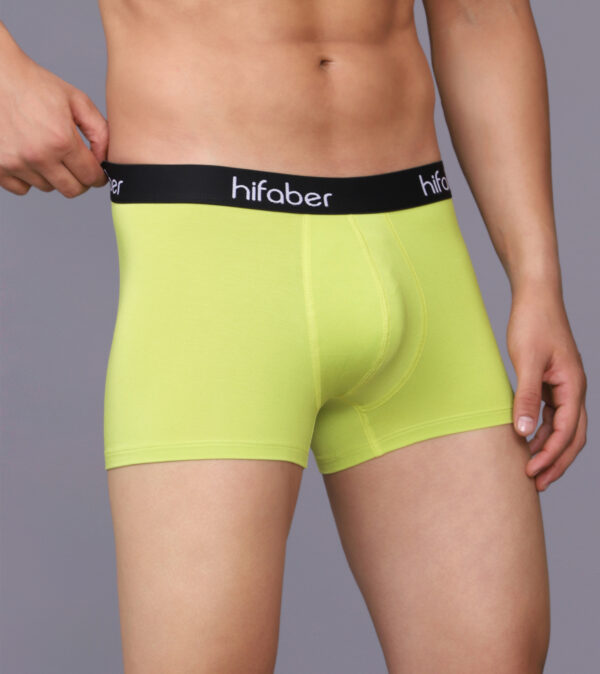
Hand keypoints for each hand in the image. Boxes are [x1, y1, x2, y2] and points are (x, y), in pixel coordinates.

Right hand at [0, 51, 107, 197]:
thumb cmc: (35, 85)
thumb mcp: (77, 101)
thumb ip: (100, 132)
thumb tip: (105, 161)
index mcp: (61, 140)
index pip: (91, 177)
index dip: (98, 177)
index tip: (97, 173)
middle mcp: (38, 156)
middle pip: (71, 189)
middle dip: (79, 180)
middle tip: (76, 167)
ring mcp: (15, 163)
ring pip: (47, 187)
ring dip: (52, 176)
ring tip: (46, 151)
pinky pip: (21, 188)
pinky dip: (27, 178)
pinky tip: (28, 158)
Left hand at [507, 285, 587, 490]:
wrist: (535, 298)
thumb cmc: (533, 323)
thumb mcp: (527, 361)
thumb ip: (526, 397)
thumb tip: (522, 432)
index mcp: (573, 386)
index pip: (566, 431)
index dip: (550, 455)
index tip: (531, 472)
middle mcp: (573, 389)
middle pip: (572, 436)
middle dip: (556, 461)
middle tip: (537, 484)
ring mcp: (565, 386)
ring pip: (563, 428)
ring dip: (549, 449)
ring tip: (531, 469)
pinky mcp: (552, 382)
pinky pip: (552, 415)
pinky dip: (542, 431)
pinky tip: (527, 441)